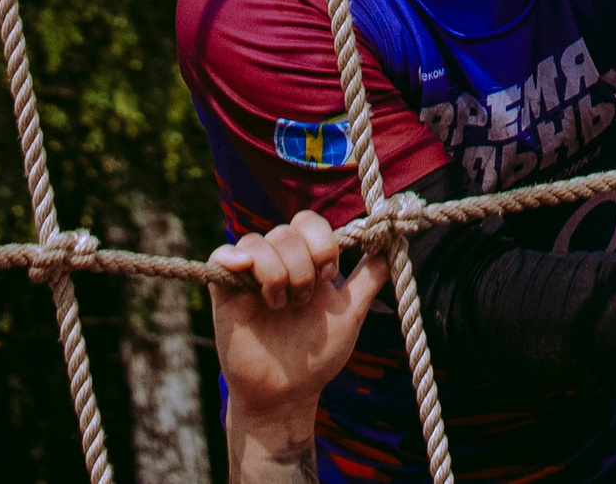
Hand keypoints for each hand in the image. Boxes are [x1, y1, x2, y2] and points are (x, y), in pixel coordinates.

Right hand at [208, 209, 388, 452]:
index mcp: (305, 260)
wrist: (285, 394)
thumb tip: (394, 240)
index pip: (309, 222)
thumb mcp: (350, 313)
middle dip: (302, 266)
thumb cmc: (317, 355)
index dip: (322, 242)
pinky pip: (221, 255)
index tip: (329, 275)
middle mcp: (277, 260)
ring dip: (276, 273)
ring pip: (259, 242)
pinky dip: (232, 256)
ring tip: (280, 306)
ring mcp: (250, 274)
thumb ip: (370, 277)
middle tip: (303, 300)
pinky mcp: (225, 290)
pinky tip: (244, 272)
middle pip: (287, 231)